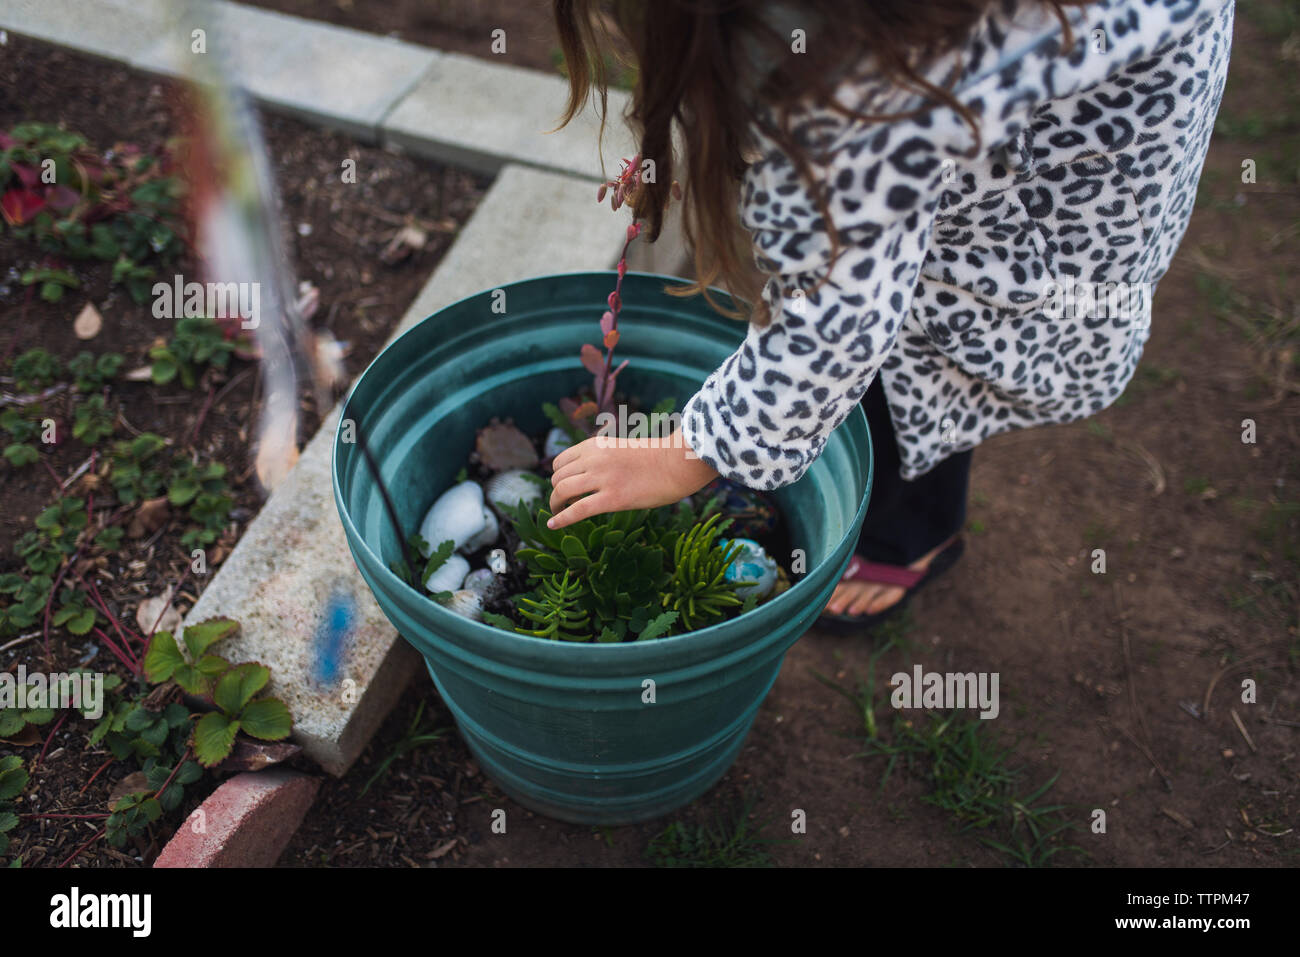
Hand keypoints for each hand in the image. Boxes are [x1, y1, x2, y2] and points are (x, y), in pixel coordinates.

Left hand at [547, 428, 719, 528]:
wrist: (678, 463)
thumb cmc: (656, 458)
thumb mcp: (621, 449)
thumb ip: (602, 457)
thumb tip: (590, 474)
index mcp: (595, 445)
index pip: (560, 461)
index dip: (558, 477)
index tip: (564, 488)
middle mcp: (594, 459)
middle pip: (558, 478)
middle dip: (557, 492)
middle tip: (563, 503)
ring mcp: (603, 479)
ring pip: (562, 492)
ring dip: (555, 505)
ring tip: (557, 513)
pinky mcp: (613, 498)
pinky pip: (578, 510)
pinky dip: (561, 519)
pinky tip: (552, 525)